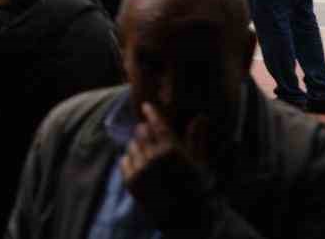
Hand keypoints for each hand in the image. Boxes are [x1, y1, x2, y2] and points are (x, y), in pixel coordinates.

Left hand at [120, 103, 213, 227]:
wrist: (186, 220)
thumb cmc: (197, 190)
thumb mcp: (199, 163)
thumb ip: (196, 138)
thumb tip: (200, 117)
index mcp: (172, 151)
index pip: (157, 124)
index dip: (151, 113)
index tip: (146, 106)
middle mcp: (153, 158)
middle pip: (142, 132)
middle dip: (145, 130)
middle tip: (149, 132)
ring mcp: (140, 171)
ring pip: (132, 146)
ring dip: (138, 145)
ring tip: (148, 153)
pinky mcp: (131, 183)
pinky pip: (124, 161)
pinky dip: (130, 159)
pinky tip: (141, 165)